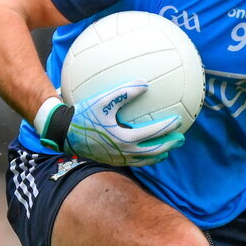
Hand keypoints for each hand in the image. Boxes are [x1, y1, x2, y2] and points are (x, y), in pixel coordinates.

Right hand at [38, 83, 184, 166]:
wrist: (64, 134)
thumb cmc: (83, 115)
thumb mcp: (102, 100)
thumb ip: (124, 92)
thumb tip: (145, 83)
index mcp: (124, 137)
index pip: (152, 133)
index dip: (167, 127)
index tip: (178, 120)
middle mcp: (124, 152)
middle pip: (154, 151)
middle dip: (169, 144)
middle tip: (181, 138)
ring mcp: (119, 159)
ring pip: (146, 160)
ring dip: (160, 154)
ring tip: (169, 149)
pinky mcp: (113, 161)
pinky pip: (135, 162)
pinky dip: (146, 158)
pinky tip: (148, 151)